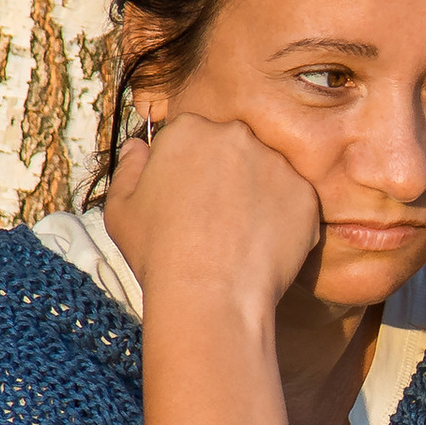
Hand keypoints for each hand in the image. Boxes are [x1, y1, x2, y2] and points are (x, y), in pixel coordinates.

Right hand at [103, 112, 322, 323]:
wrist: (209, 296)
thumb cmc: (157, 254)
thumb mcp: (120, 210)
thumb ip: (128, 167)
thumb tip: (138, 145)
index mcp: (189, 129)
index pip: (191, 137)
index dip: (186, 171)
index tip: (185, 201)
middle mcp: (236, 135)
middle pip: (231, 149)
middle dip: (224, 176)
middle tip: (213, 220)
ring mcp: (276, 164)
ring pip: (265, 173)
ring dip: (255, 196)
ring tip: (237, 238)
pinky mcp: (305, 195)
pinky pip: (293, 203)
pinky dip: (281, 222)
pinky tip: (259, 248)